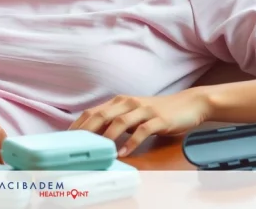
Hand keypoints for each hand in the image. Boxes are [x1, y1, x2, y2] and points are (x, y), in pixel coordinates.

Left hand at [68, 89, 210, 156]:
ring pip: (119, 122)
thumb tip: (96, 136)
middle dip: (86, 131)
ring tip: (99, 151)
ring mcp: (143, 110)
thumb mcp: (134, 114)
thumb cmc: (158, 112)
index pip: (93, 112)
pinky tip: (124, 153)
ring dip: (107, 137)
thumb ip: (116, 121)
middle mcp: (128, 103)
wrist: (189, 103)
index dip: (78, 124)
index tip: (66, 139)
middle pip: (101, 115)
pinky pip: (142, 131)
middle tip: (76, 146)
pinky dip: (131, 143)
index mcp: (119, 101)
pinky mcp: (158, 119)